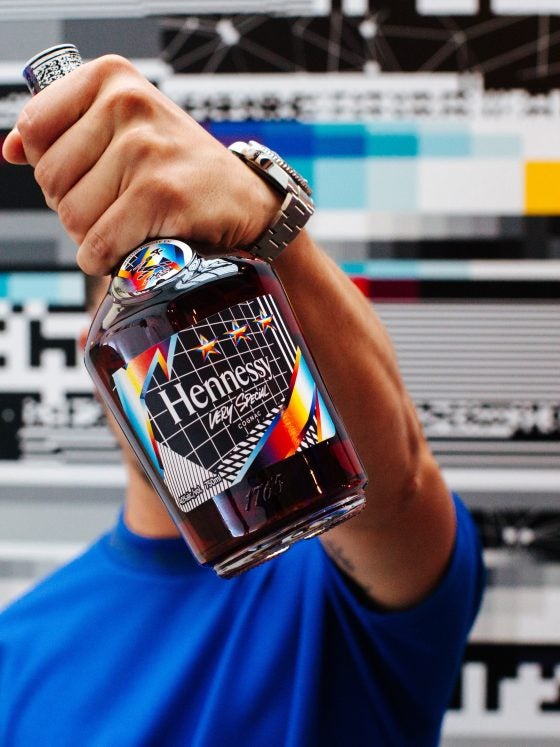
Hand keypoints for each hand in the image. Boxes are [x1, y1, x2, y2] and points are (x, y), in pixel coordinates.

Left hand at [2, 55, 279, 274]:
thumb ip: (65, 131)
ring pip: (72, 218)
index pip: (34, 131)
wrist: (246, 199)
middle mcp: (127, 104)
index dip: (55, 168)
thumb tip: (9, 149)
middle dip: (76, 207)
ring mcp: (145, 149)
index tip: (92, 175)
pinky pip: (99, 245)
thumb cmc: (180, 167)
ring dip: (94, 237)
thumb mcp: (126, 129)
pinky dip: (109, 260)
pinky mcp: (159, 195)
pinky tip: (134, 250)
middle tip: (118, 205)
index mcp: (111, 78)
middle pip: (50, 180)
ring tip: (130, 225)